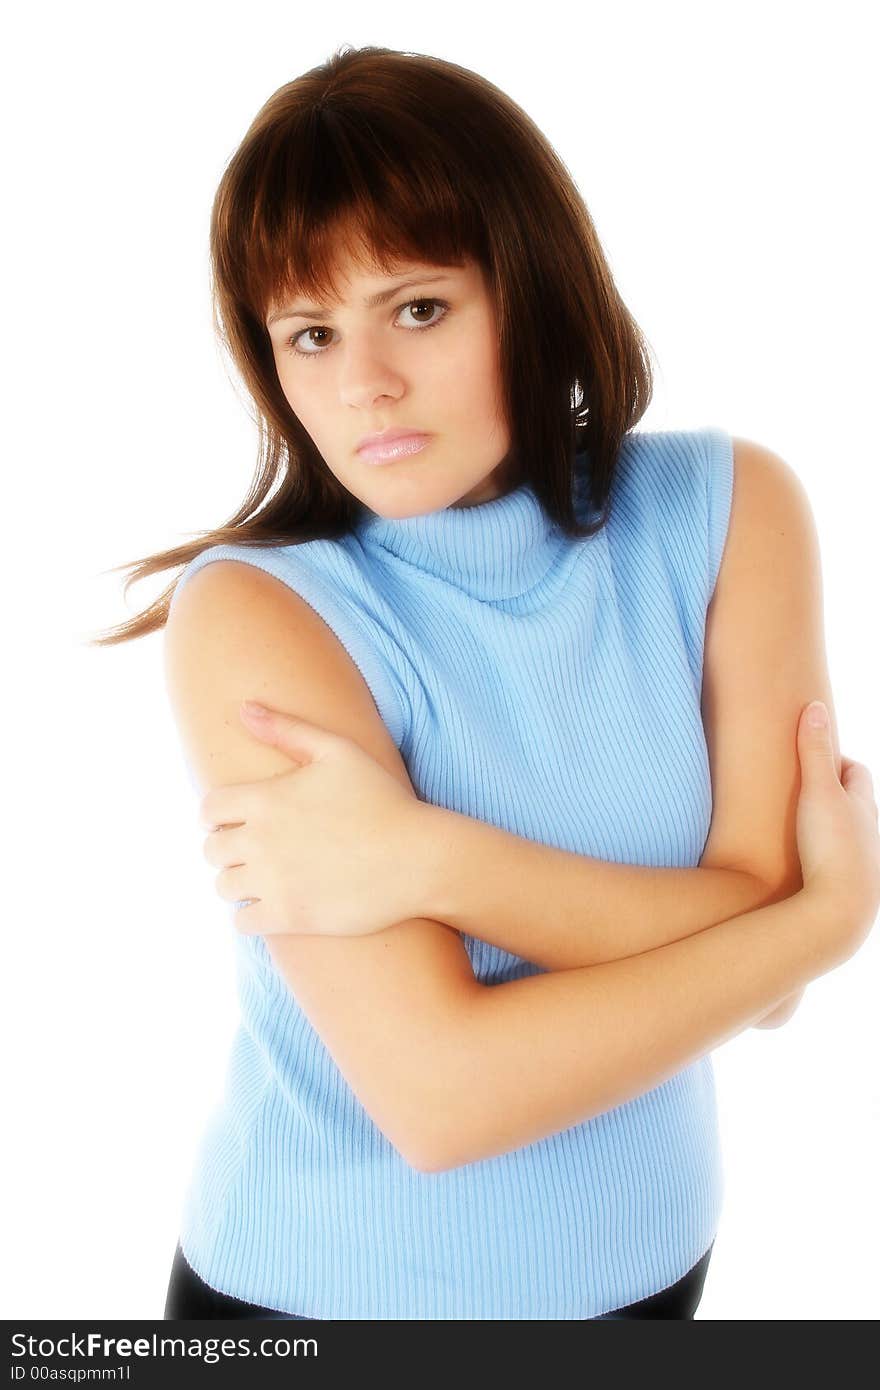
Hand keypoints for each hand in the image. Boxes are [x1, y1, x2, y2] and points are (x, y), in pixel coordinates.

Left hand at [199, 701, 427, 937]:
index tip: (232, 822)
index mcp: (266, 799)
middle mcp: (261, 840)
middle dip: (226, 848)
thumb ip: (286, 728)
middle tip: (252, 851)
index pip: (208, 809)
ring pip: (223, 888)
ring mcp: (274, 881)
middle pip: (211, 850)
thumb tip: (243, 708)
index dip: (216, 815)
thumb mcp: (338, 750)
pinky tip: (273, 904)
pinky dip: (251, 915)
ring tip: (262, 879)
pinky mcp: (290, 916)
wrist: (418, 857)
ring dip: (237, 882)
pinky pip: (243, 922)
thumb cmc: (382, 799)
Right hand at [795, 700, 879, 958]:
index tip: (812, 758)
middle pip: (857, 804)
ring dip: (831, 828)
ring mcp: (863, 863)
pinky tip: (806, 865)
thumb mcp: (817, 791)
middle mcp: (870, 833)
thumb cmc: (830, 847)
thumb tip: (815, 708)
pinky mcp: (850, 888)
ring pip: (850, 836)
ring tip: (802, 827)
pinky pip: (838, 864)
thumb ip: (813, 751)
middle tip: (805, 788)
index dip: (836, 761)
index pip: (856, 773)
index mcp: (864, 806)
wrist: (840, 910)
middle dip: (835, 793)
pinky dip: (825, 856)